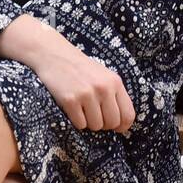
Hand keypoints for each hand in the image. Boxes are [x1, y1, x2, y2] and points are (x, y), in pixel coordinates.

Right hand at [0, 15, 134, 133]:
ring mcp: (87, 94)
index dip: (123, 126)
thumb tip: (122, 124)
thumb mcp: (103, 75)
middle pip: (112, 123)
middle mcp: (103, 88)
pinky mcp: (70, 100)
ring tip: (82, 108)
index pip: (128, 114)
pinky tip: (73, 108)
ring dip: (89, 123)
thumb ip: (114, 95)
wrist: (54, 54)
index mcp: (115, 82)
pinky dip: (77, 121)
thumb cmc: (80, 67)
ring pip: (96, 126)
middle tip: (94, 115)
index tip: (116, 127)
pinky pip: (80, 125)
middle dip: (104, 125)